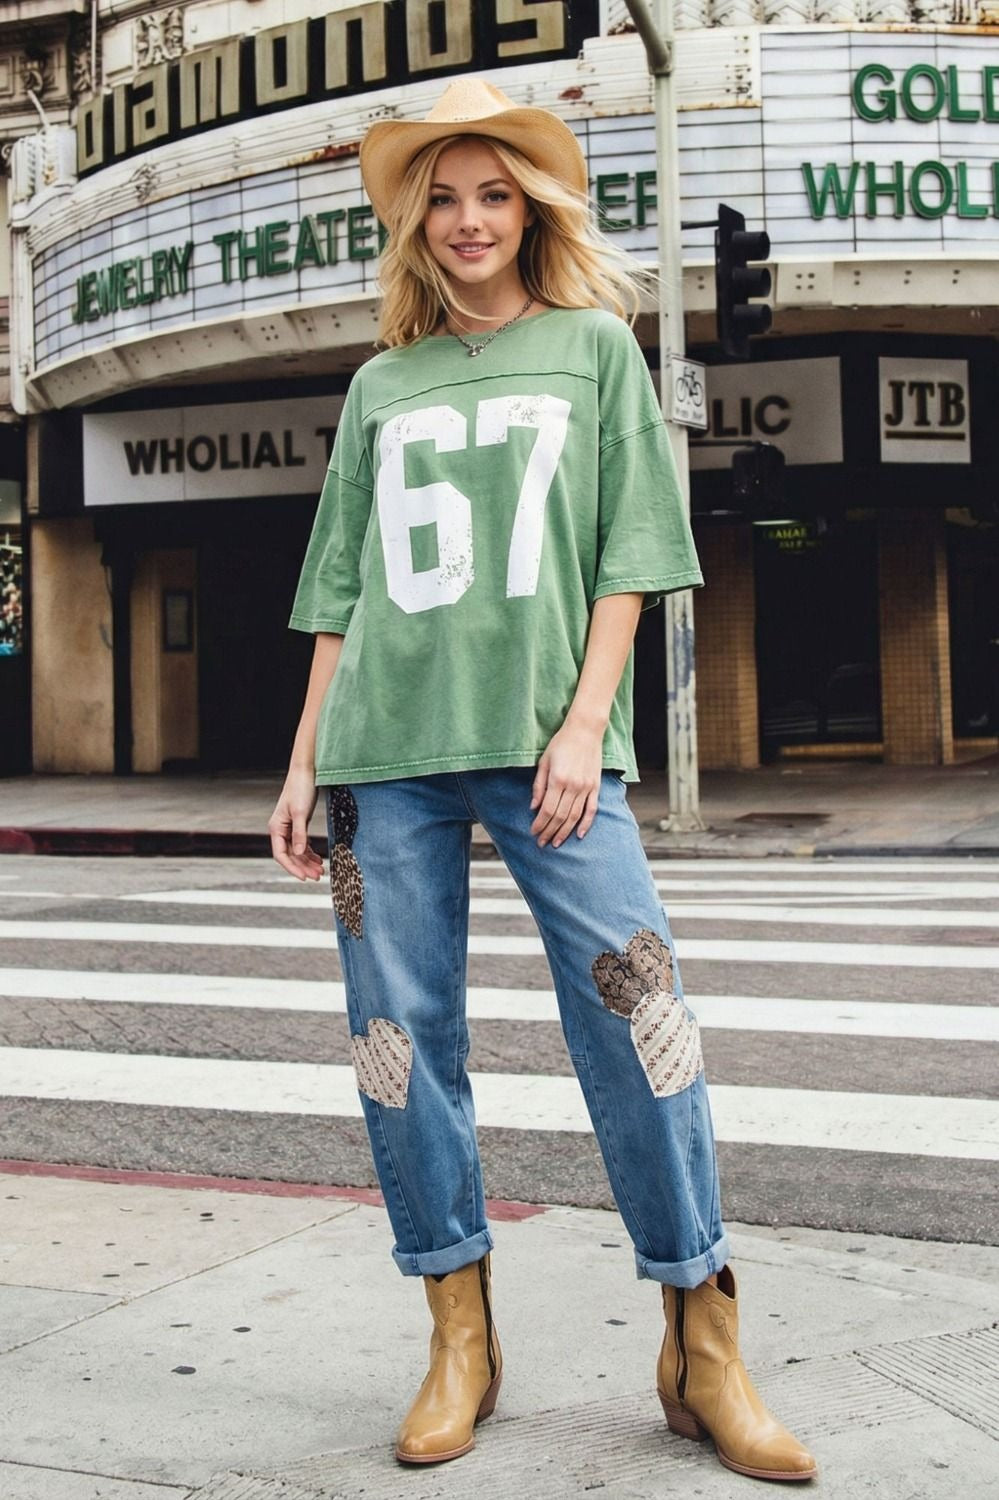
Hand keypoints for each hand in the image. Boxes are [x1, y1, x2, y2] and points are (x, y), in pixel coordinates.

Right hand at [268, 767, 323, 880]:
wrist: (306, 771)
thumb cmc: (300, 788)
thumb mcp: (301, 812)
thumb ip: (300, 834)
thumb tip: (299, 853)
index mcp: (276, 828)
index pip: (281, 855)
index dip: (292, 868)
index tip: (304, 877)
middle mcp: (281, 829)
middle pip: (290, 855)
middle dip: (303, 867)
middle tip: (317, 876)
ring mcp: (289, 827)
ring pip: (297, 851)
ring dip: (307, 862)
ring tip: (320, 871)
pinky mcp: (299, 824)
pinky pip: (302, 844)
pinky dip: (310, 852)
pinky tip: (318, 859)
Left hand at [530, 719, 602, 846]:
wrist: (585, 730)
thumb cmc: (560, 744)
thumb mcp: (543, 762)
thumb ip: (538, 785)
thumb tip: (533, 807)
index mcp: (557, 779)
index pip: (547, 810)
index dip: (539, 824)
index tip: (533, 833)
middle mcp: (573, 786)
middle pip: (560, 816)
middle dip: (549, 832)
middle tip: (542, 843)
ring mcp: (586, 787)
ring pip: (575, 816)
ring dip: (564, 832)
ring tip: (556, 843)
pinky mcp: (595, 786)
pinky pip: (591, 809)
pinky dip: (586, 824)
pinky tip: (579, 835)